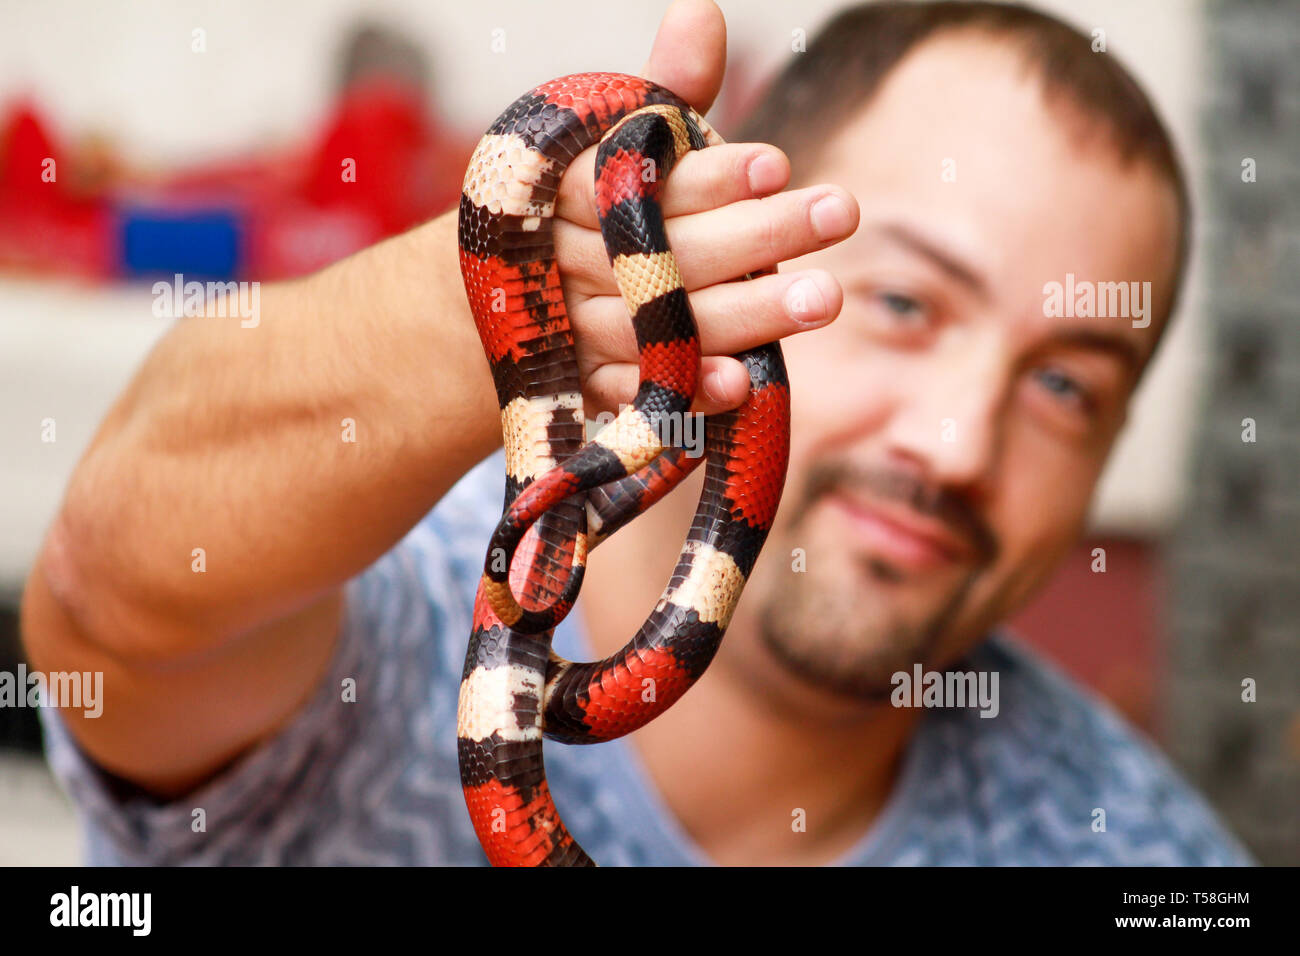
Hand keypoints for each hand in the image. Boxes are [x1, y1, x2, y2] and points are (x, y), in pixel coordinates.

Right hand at [552, 0, 857, 415]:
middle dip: (758, 236)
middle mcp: (570, 262)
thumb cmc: (597, 208)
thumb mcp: (622, 147)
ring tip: (825, 297)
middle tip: (842, 213)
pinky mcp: (591, 387)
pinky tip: (745, 383)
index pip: (645, 185)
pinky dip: (688, 391)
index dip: (710, 177)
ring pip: (665, 327)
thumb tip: (702, 10)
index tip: (776, 164)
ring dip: (745, 316)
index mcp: (571, 192)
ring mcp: (579, 330)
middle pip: (669, 253)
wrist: (513, 299)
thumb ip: (666, 93)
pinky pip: (638, 394)